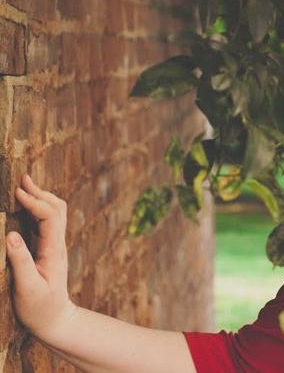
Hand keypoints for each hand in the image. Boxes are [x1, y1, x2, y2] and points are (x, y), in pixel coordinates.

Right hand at [5, 175, 77, 340]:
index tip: (17, 193)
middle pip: (56, 209)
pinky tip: (27, 205)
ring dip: (41, 197)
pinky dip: (38, 208)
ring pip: (55, 213)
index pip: (50, 217)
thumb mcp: (27, 288)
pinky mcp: (48, 250)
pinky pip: (47, 223)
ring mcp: (54, 245)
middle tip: (22, 178)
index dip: (35, 202)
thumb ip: (20, 262)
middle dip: (40, 192)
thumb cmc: (40, 308)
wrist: (55, 320)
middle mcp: (57, 244)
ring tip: (25, 185)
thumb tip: (10, 235)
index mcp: (53, 250)